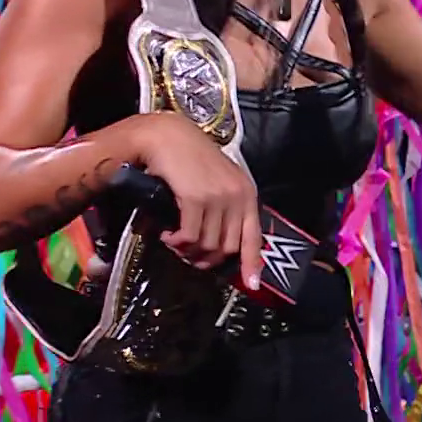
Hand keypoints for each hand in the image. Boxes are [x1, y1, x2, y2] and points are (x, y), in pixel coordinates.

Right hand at [127, 112, 265, 291]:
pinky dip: (177, 242)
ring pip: (208, 245)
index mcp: (247, 195)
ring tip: (175, 241)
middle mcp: (238, 197)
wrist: (168, 137)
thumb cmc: (189, 161)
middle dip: (206, 259)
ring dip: (188, 251)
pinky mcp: (197, 198)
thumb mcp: (216, 184)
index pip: (254, 237)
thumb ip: (222, 211)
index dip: (252, 263)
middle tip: (187, 254)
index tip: (251, 284)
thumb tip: (215, 247)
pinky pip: (190, 237)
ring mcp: (219, 197)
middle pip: (228, 248)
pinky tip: (168, 235)